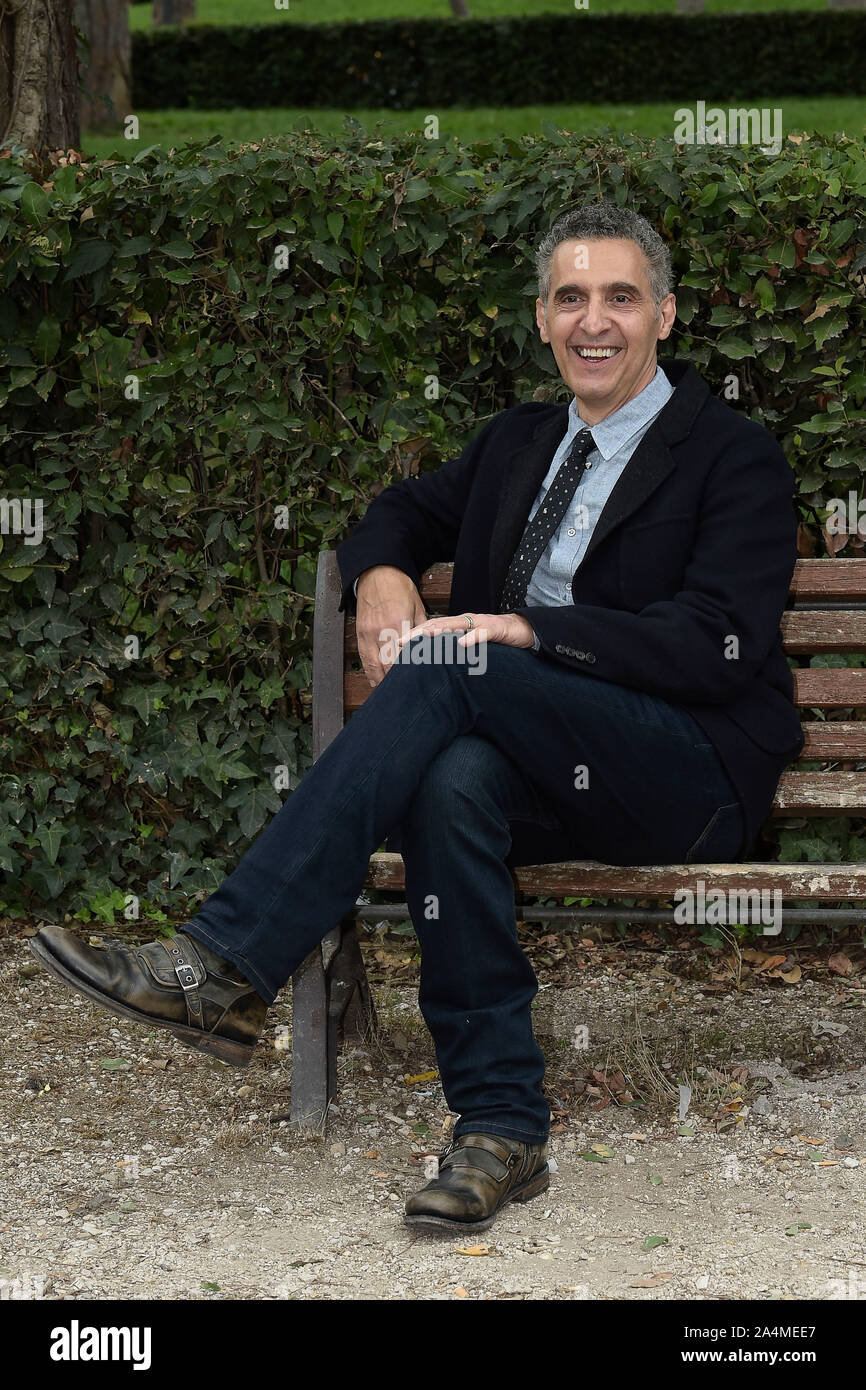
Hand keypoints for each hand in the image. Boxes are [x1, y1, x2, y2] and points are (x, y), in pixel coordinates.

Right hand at [356, 565, 426, 686]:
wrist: (377, 572)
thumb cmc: (400, 588)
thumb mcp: (418, 606)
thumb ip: (423, 629)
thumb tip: (431, 647)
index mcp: (399, 624)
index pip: (404, 657)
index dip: (410, 673)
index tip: (417, 684)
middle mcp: (381, 631)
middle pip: (388, 665)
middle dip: (396, 682)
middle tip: (406, 695)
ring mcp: (368, 633)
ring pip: (374, 665)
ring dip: (381, 681)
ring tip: (390, 694)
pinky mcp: (360, 633)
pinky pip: (364, 658)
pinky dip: (370, 672)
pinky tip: (376, 682)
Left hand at [394, 611, 535, 652]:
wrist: (524, 632)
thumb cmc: (495, 642)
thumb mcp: (472, 648)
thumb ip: (455, 653)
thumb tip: (434, 667)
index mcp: (458, 627)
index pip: (433, 629)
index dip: (415, 635)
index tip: (398, 645)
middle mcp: (466, 622)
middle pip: (439, 624)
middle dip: (419, 632)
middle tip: (402, 642)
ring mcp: (480, 624)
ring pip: (457, 625)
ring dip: (440, 630)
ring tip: (423, 636)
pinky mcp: (496, 629)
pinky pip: (483, 633)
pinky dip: (472, 638)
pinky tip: (462, 644)